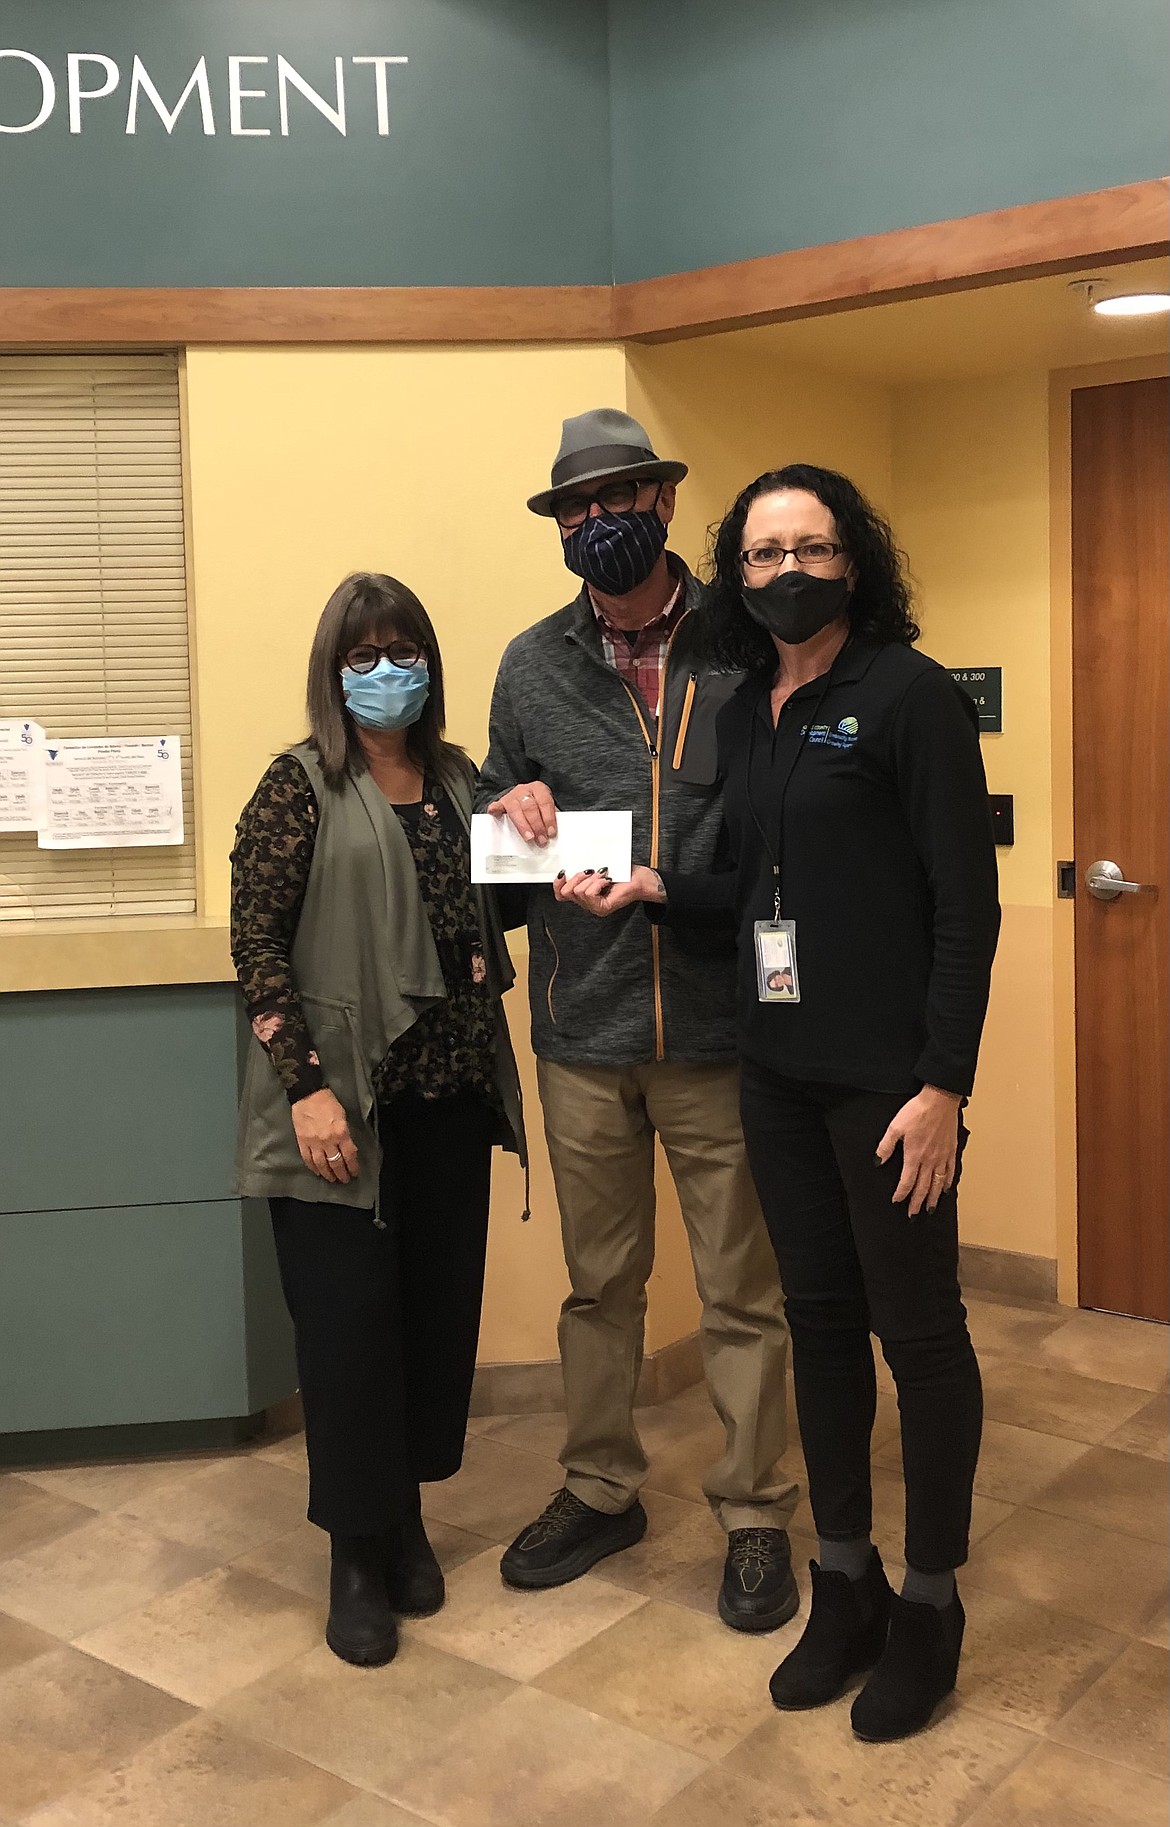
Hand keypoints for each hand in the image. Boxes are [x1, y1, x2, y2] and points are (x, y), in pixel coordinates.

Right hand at [290, 1087, 358, 1183]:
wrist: (308, 1094)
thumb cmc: (328, 1102)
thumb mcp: (343, 1116)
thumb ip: (345, 1133)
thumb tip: (348, 1147)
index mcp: (341, 1133)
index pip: (349, 1155)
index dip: (352, 1167)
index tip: (354, 1173)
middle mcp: (328, 1141)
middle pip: (336, 1163)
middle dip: (342, 1174)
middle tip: (344, 1180)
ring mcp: (314, 1143)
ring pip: (322, 1165)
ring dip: (328, 1174)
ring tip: (332, 1179)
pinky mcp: (302, 1142)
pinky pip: (308, 1159)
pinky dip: (313, 1168)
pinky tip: (317, 1172)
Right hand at [485, 781, 557, 845]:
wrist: (522, 798)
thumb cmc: (537, 805)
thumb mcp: (546, 808)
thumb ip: (550, 818)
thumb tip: (553, 834)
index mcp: (539, 789)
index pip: (545, 802)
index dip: (549, 818)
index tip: (551, 832)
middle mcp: (524, 790)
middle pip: (530, 807)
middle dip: (537, 825)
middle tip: (541, 840)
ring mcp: (511, 796)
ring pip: (515, 809)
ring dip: (523, 825)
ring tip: (529, 838)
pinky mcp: (500, 803)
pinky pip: (496, 805)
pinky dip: (495, 810)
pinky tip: (494, 814)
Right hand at [553, 864, 662, 917]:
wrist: (641, 880)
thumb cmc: (623, 873)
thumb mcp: (597, 868)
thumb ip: (582, 871)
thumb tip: (569, 866)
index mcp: (583, 895)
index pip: (560, 895)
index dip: (557, 883)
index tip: (564, 871)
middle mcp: (587, 904)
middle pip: (566, 892)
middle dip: (576, 877)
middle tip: (590, 872)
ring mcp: (595, 908)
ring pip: (579, 891)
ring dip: (591, 879)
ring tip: (603, 876)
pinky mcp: (603, 908)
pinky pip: (590, 894)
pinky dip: (598, 883)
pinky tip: (607, 881)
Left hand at [876, 1086, 959, 1216]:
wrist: (940, 1100)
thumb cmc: (917, 1111)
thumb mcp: (895, 1127)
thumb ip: (886, 1146)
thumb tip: (878, 1162)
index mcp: (914, 1156)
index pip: (907, 1182)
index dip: (901, 1193)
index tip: (897, 1201)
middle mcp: (929, 1160)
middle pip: (923, 1187)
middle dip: (917, 1202)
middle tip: (914, 1215)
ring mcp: (942, 1156)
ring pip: (938, 1183)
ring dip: (933, 1198)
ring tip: (930, 1209)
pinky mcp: (951, 1150)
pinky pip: (950, 1171)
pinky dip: (948, 1182)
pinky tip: (945, 1189)